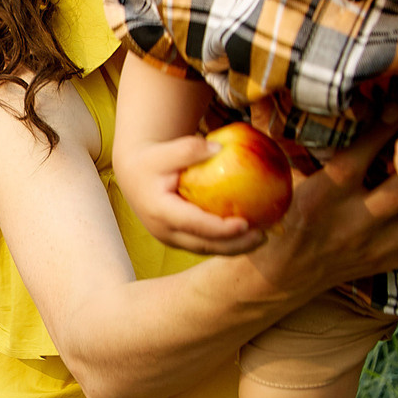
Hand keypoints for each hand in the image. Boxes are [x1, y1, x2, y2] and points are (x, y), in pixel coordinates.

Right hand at [119, 131, 271, 256]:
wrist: (134, 177)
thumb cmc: (152, 160)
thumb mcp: (165, 150)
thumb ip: (189, 148)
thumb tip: (220, 148)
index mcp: (160, 211)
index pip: (194, 224)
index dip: (220, 229)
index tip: (245, 223)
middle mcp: (164, 231)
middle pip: (204, 245)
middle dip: (235, 246)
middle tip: (263, 236)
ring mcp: (171, 238)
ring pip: (207, 249)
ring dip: (235, 248)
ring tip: (262, 237)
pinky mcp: (180, 239)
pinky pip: (206, 244)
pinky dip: (228, 242)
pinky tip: (249, 233)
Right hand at [210, 122, 397, 296]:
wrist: (280, 277)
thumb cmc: (281, 222)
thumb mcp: (285, 183)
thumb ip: (305, 151)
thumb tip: (312, 111)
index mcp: (322, 195)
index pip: (359, 156)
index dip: (382, 128)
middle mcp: (351, 221)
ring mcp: (372, 245)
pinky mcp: (385, 261)